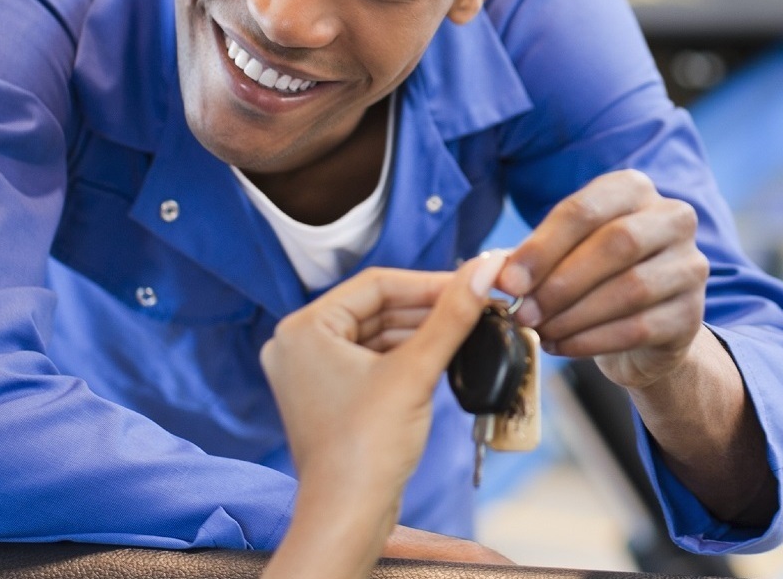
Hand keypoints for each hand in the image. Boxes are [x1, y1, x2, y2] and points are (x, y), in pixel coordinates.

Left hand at [258, 253, 506, 576]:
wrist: (349, 513)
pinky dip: (405, 357)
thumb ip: (452, 316)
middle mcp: (297, 345)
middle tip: (475, 304)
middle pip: (375, 308)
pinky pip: (370, 360)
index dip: (429, 282)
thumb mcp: (416, 371)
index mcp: (303, 328)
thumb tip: (485, 268)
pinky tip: (442, 355)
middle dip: (427, 309)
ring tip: (466, 328)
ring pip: (375, 334)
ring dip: (420, 332)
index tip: (471, 282)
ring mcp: (310, 373)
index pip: (376, 285)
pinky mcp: (329, 396)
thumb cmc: (367, 447)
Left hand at [497, 170, 709, 388]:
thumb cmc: (593, 280)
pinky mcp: (692, 313)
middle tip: (524, 312)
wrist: (644, 330)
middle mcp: (673, 218)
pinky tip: (563, 347)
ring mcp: (690, 265)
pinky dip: (593, 340)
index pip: (586, 210)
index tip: (508, 281)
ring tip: (541, 331)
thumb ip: (533, 259)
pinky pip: (640, 327)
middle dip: (561, 282)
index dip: (542, 247)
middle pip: (616, 244)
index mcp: (634, 189)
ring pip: (630, 288)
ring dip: (575, 315)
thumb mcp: (563, 256)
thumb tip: (496, 273)